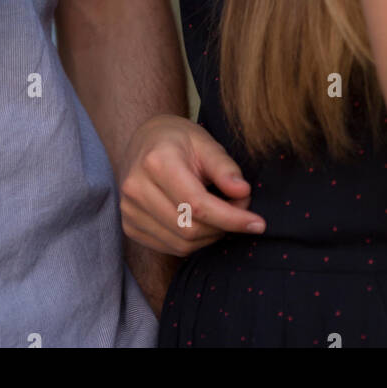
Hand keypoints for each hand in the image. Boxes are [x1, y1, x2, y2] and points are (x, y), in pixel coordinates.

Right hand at [120, 114, 265, 255]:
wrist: (144, 142)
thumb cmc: (179, 140)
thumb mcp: (205, 142)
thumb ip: (225, 167)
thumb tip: (243, 192)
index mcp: (156, 161)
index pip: (197, 204)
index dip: (231, 218)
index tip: (258, 223)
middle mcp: (136, 188)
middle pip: (189, 227)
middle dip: (223, 226)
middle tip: (240, 210)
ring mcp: (129, 210)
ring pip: (181, 243)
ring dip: (210, 236)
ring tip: (221, 215)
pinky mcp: (129, 226)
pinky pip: (169, 247)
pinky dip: (193, 242)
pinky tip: (202, 223)